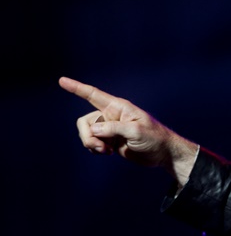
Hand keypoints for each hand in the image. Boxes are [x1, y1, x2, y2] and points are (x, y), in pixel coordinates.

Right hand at [59, 77, 198, 186]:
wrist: (163, 154)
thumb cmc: (155, 138)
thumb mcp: (136, 131)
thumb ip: (114, 129)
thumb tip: (94, 130)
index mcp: (118, 107)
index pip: (93, 95)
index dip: (77, 88)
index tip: (62, 80)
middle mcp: (111, 116)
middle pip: (85, 121)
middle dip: (87, 135)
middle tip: (100, 148)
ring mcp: (109, 129)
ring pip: (87, 133)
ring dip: (91, 144)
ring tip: (106, 152)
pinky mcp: (110, 141)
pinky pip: (92, 143)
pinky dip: (95, 149)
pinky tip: (107, 153)